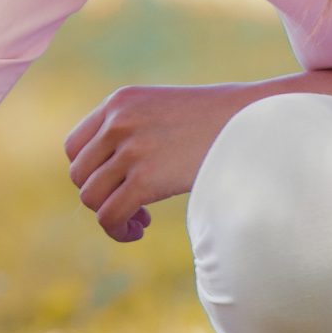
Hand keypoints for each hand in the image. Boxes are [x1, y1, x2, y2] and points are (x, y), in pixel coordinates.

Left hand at [63, 83, 260, 242]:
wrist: (257, 121)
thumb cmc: (220, 122)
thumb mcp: (166, 111)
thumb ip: (135, 132)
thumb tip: (117, 174)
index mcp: (119, 102)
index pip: (74, 147)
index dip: (90, 173)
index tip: (117, 184)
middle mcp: (118, 121)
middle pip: (80, 175)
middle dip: (101, 196)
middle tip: (133, 205)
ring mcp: (130, 149)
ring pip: (91, 198)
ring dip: (110, 216)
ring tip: (139, 220)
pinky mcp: (146, 179)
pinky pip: (109, 216)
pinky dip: (118, 231)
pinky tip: (139, 231)